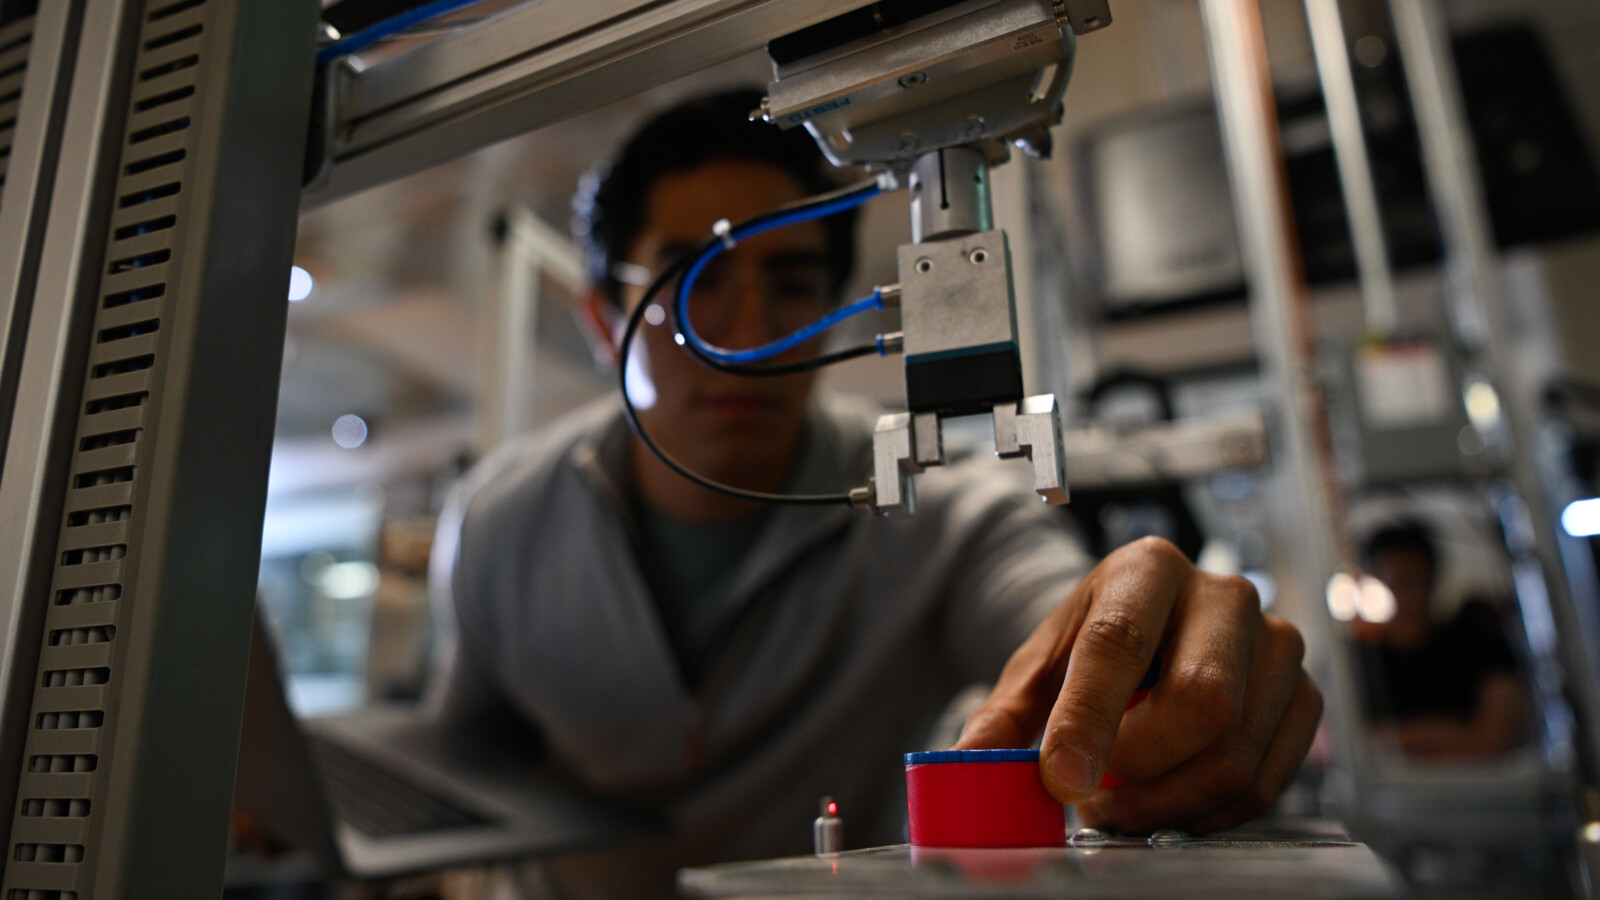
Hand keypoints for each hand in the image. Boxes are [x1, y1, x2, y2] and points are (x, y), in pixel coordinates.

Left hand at [953, 537, 1321, 833]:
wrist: (1151, 634)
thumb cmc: (1092, 648)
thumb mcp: (1038, 669)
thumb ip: (1002, 718)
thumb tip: (967, 765)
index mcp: (1147, 569)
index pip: (1121, 642)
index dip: (1089, 718)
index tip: (1061, 777)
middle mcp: (1224, 595)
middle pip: (1202, 703)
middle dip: (1138, 769)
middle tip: (1092, 795)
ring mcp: (1275, 644)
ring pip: (1236, 753)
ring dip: (1167, 803)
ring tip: (1119, 804)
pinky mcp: (1303, 696)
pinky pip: (1265, 782)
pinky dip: (1208, 814)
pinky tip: (1167, 804)